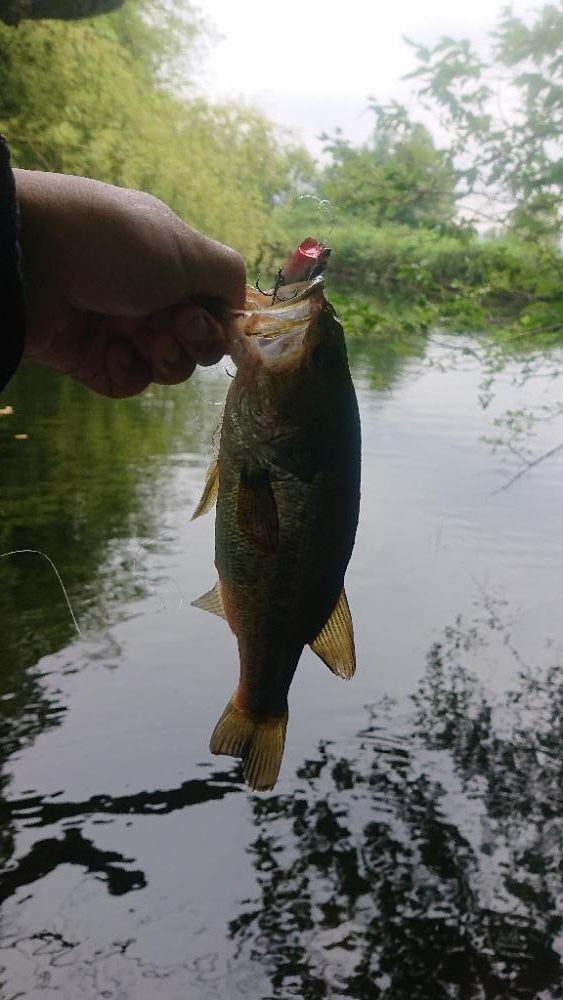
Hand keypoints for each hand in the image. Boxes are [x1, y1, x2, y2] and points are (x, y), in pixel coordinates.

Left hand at [14, 170, 245, 397]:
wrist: (34, 257)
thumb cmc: (117, 244)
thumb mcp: (185, 248)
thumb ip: (226, 274)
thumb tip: (241, 303)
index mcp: (168, 262)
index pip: (211, 303)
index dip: (221, 319)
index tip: (218, 320)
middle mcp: (146, 295)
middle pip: (195, 340)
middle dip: (197, 340)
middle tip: (179, 327)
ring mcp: (117, 328)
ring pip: (167, 365)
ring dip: (168, 360)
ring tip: (148, 341)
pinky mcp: (90, 360)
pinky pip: (129, 381)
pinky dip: (131, 372)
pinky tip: (117, 351)